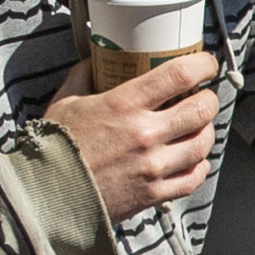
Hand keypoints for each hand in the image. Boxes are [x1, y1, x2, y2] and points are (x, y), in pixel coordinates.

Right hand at [42, 52, 216, 219]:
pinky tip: (191, 158)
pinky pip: (194, 177)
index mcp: (123, 105)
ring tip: (196, 127)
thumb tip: (98, 59)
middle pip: (202, 110)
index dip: (202, 65)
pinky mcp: (155, 193)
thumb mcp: (66, 101)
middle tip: (203, 97)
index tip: (205, 64)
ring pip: (203, 143)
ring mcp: (153, 166)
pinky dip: (199, 166)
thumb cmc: (55, 147)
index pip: (179, 75)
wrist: (45, 195)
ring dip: (205, 131)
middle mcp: (144, 135)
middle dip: (208, 99)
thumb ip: (85, 76)